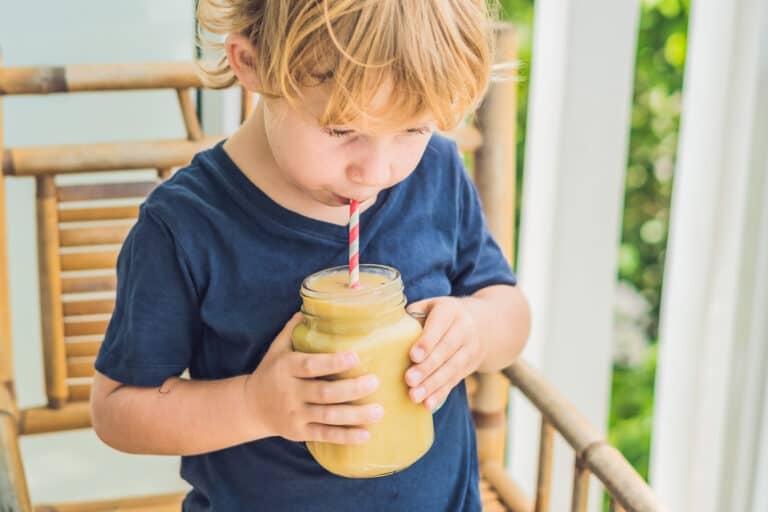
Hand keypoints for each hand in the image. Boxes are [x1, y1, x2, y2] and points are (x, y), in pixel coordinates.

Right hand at [243, 313, 383, 444]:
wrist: (250, 406)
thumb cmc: (272, 371)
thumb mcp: (277, 348)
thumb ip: (294, 329)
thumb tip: (314, 303)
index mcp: (286, 368)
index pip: (310, 365)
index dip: (332, 363)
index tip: (355, 357)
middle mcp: (289, 392)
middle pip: (324, 392)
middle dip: (352, 389)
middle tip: (375, 382)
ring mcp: (294, 414)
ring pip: (327, 416)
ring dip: (355, 415)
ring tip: (379, 411)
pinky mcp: (299, 432)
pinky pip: (324, 435)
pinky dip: (345, 436)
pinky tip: (366, 435)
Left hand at [405, 297, 485, 409]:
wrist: (483, 324)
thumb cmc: (442, 315)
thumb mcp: (430, 306)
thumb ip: (412, 316)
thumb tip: (386, 330)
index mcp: (450, 310)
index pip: (439, 325)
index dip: (427, 341)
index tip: (413, 356)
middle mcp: (464, 329)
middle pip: (446, 350)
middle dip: (427, 367)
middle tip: (409, 380)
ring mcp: (470, 350)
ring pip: (451, 369)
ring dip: (432, 384)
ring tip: (414, 396)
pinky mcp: (469, 367)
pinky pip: (454, 381)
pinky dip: (441, 393)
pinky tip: (428, 404)